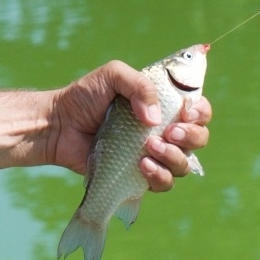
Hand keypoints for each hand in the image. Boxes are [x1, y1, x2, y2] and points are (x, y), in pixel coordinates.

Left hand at [44, 60, 212, 192]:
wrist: (59, 125)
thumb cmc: (85, 97)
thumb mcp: (112, 75)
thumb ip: (139, 85)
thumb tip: (155, 119)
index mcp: (162, 105)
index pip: (198, 110)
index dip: (201, 112)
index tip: (187, 111)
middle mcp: (162, 130)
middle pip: (199, 139)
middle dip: (192, 136)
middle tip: (169, 131)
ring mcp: (152, 155)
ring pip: (184, 164)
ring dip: (174, 156)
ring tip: (149, 147)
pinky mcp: (138, 176)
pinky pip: (163, 183)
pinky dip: (159, 175)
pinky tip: (142, 164)